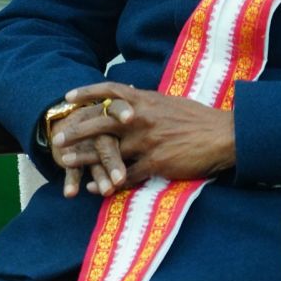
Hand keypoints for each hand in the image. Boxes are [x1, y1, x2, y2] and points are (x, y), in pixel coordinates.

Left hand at [51, 81, 235, 195]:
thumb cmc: (197, 119)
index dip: (87, 94)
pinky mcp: (156, 163)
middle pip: (100, 123)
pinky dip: (109, 182)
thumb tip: (129, 98)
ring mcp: (147, 141)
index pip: (110, 92)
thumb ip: (145, 103)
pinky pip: (126, 175)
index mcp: (145, 101)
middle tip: (57, 138)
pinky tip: (96, 188)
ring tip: (65, 164)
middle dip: (76, 131)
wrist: (223, 136)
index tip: (67, 98)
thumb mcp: (168, 103)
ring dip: (84, 159)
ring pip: (108, 152)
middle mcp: (142, 119)